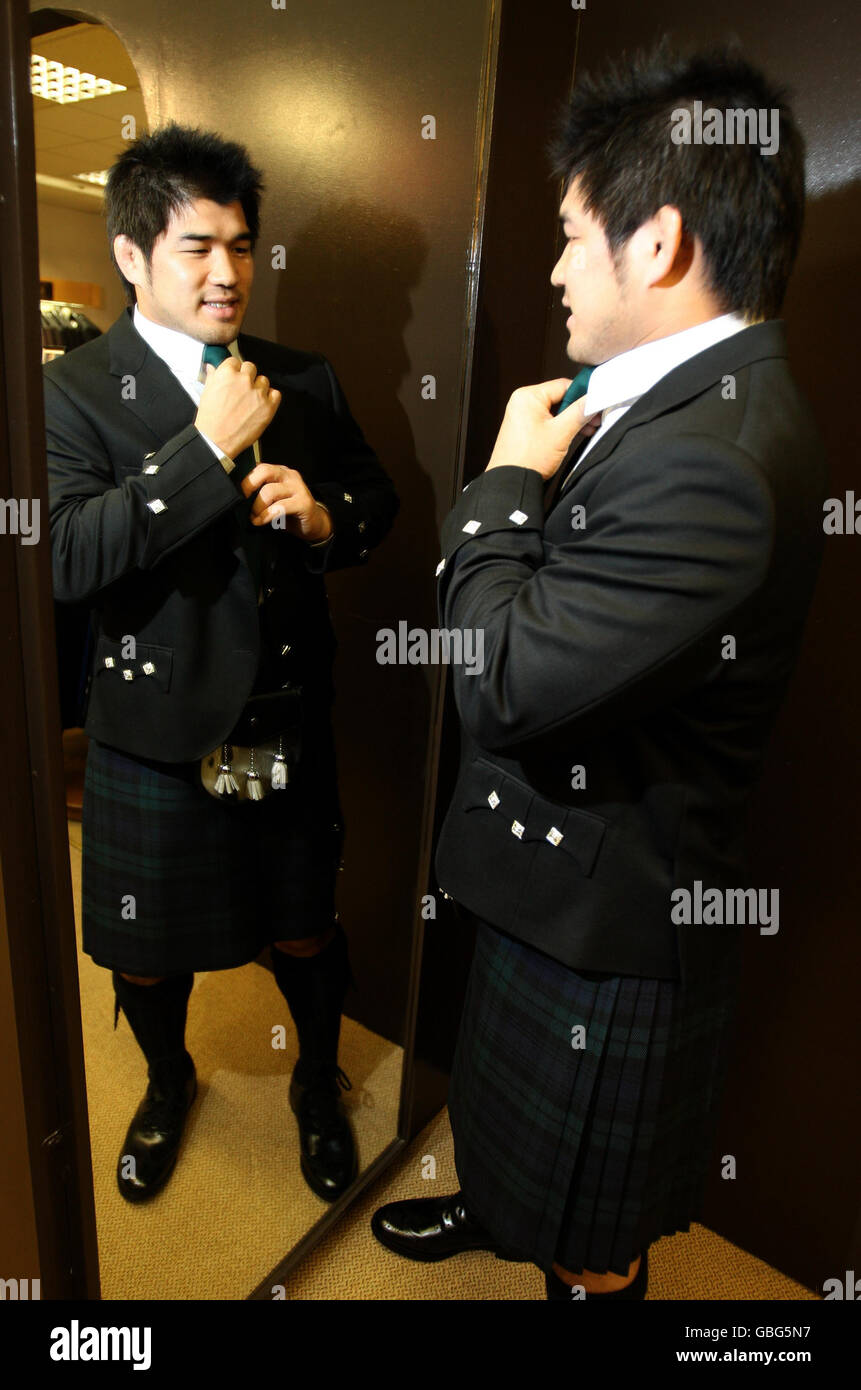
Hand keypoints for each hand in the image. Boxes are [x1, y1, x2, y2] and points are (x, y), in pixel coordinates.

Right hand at [195, 357, 281, 458]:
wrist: (217, 441)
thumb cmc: (210, 420)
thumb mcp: (206, 393)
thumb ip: (213, 377)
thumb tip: (213, 368)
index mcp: (226, 374)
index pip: (235, 362)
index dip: (235, 371)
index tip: (234, 378)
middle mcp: (243, 380)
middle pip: (251, 368)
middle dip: (247, 377)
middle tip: (242, 390)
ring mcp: (257, 392)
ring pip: (263, 380)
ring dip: (259, 388)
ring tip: (250, 400)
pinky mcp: (268, 406)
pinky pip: (276, 394)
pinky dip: (271, 398)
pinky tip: (261, 405)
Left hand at [240, 463, 332, 541]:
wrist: (314, 524)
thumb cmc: (289, 512)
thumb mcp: (272, 498)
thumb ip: (259, 491)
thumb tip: (237, 494)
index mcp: (280, 471)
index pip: (259, 467)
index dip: (244, 478)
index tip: (235, 493)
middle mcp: (289, 475)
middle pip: (264, 471)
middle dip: (248, 486)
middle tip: (241, 501)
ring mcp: (298, 487)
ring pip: (269, 491)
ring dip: (257, 507)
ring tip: (253, 517)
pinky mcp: (304, 502)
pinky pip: (280, 507)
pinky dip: (267, 515)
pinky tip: (261, 522)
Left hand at [485, 378, 599, 480]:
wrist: (511, 482)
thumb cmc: (528, 458)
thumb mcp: (561, 432)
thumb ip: (580, 412)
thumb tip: (594, 399)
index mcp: (528, 396)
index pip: (563, 385)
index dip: (583, 394)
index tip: (597, 403)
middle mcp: (523, 403)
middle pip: (560, 398)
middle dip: (579, 410)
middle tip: (595, 420)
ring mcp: (522, 416)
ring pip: (555, 411)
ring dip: (573, 420)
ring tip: (588, 430)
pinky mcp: (525, 429)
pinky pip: (548, 422)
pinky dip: (562, 427)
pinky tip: (576, 435)